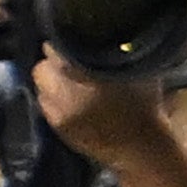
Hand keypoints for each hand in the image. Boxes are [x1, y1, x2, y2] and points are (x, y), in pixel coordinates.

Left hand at [32, 51, 177, 174]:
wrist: (143, 152)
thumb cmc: (145, 108)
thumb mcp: (136, 71)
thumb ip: (115, 50)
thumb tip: (101, 34)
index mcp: (83, 77)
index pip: (54, 51)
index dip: (62, 44)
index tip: (72, 43)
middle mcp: (64, 96)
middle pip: (41, 69)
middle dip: (52, 65)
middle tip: (69, 64)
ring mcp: (58, 116)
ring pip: (41, 89)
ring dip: (52, 84)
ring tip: (70, 84)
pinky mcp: (58, 130)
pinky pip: (46, 107)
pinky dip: (55, 101)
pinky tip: (72, 102)